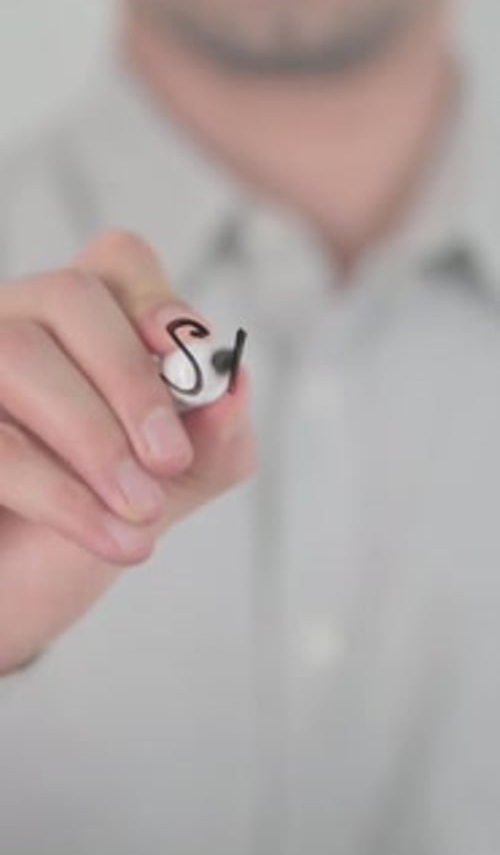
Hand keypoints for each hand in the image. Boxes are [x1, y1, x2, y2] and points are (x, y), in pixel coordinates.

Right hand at [0, 231, 254, 672]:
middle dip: (133, 380)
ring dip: (96, 439)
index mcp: (85, 326)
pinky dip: (61, 493)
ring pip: (19, 355)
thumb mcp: (176, 484)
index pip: (117, 263)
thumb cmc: (98, 517)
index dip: (156, 298)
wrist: (25, 590)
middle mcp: (19, 325)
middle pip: (70, 296)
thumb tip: (236, 387)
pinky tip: (113, 538)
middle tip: (170, 459)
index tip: (190, 361)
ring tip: (141, 509)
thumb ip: (217, 439)